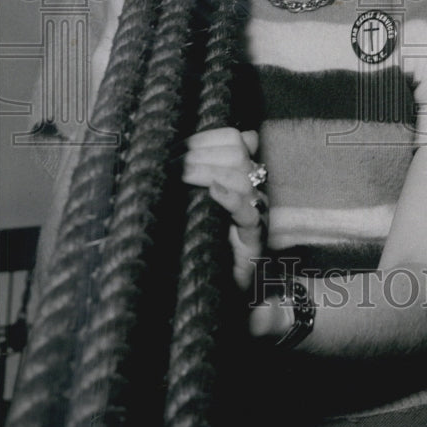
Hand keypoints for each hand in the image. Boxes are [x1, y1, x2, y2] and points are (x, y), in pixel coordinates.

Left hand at [182, 127, 265, 289]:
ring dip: (209, 172)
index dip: (205, 138)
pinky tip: (214, 192)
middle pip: (238, 154)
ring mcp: (255, 212)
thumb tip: (179, 148)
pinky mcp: (254, 240)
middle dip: (201, 155)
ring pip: (243, 178)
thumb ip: (192, 172)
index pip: (233, 139)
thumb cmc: (197, 238)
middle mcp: (252, 187)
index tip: (176, 147)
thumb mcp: (192, 199)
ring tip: (182, 177)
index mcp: (240, 171)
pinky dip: (232, 199)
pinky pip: (250, 214)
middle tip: (171, 165)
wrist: (209, 288)